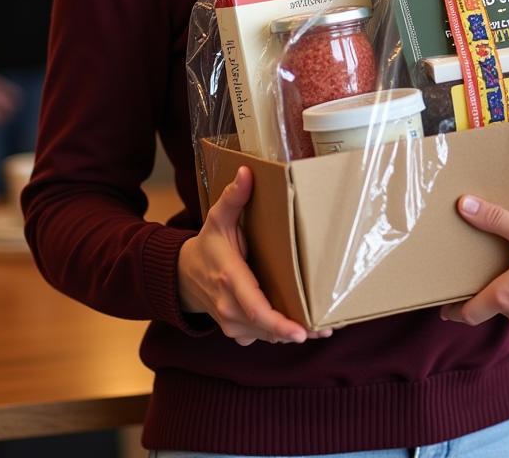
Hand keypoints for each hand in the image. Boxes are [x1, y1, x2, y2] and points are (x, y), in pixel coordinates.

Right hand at [177, 166, 331, 345]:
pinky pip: (261, 337)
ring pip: (265, 335)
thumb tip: (247, 172)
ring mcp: (231, 323)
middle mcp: (229, 307)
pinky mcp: (237, 331)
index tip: (300, 331)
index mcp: (228, 279)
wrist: (183, 275)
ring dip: (291, 333)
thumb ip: (234, 197)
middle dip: (295, 330)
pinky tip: (303, 327)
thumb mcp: (217, 218)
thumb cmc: (208, 245)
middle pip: (265, 327)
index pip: (255, 308)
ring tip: (322, 329)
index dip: (278, 323)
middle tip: (325, 330)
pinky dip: (280, 334)